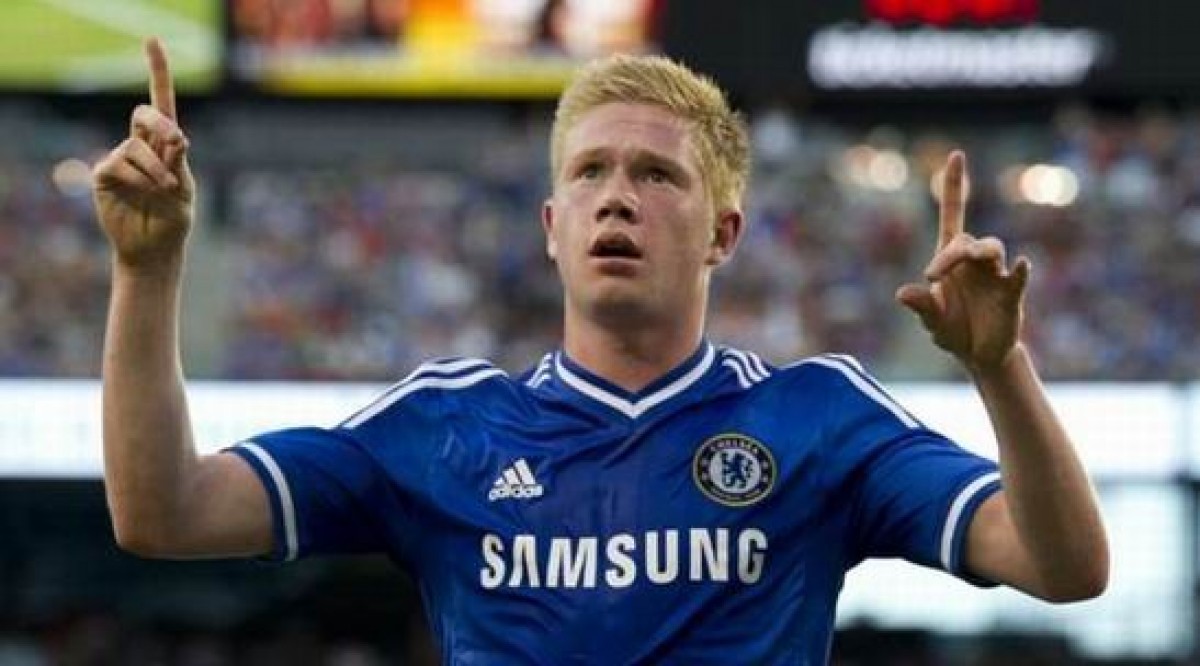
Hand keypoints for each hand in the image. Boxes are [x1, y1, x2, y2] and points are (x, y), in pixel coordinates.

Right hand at [93, 37, 194, 269]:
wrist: (155, 248)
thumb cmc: (174, 219)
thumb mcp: (185, 188)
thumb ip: (179, 161)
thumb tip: (177, 134)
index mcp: (166, 145)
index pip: (162, 103)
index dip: (158, 71)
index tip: (153, 41)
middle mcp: (141, 146)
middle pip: (144, 114)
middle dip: (159, 123)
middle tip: (177, 142)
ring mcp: (120, 159)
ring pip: (135, 145)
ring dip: (156, 167)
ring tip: (165, 189)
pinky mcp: (103, 175)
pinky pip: (120, 164)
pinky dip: (139, 177)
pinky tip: (145, 193)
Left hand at [895, 151, 1030, 372]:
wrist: (978, 355)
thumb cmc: (952, 330)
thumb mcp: (932, 320)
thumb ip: (921, 306)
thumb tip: (902, 294)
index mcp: (950, 259)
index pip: (953, 214)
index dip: (955, 186)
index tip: (957, 155)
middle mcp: (974, 262)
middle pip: (966, 240)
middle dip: (950, 254)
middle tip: (932, 274)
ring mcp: (995, 276)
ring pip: (992, 250)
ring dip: (980, 252)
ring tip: (972, 260)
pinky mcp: (1012, 295)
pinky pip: (1017, 278)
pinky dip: (1020, 270)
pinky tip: (1021, 264)